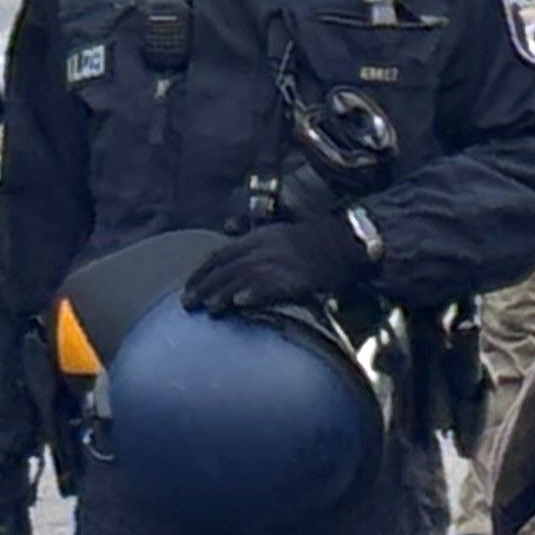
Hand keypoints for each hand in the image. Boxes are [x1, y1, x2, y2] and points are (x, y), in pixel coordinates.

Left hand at [181, 213, 371, 312]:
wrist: (348, 243)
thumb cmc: (314, 241)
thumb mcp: (280, 230)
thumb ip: (252, 233)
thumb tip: (227, 226)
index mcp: (259, 236)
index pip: (221, 253)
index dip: (201, 271)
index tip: (188, 286)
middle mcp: (265, 247)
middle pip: (227, 267)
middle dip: (204, 285)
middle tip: (187, 303)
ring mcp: (281, 261)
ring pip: (244, 277)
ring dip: (223, 293)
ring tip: (208, 308)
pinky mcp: (297, 277)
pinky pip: (271, 286)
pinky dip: (254, 294)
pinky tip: (241, 304)